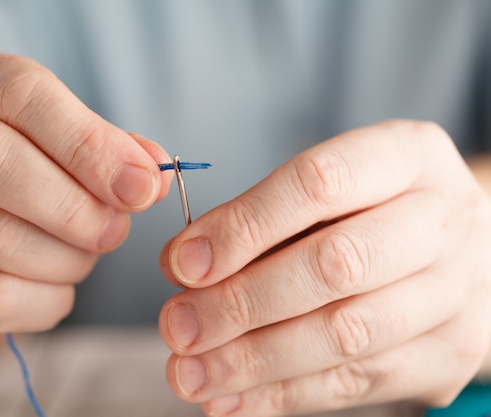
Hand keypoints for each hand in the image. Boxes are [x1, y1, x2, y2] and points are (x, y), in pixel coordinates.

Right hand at [0, 54, 170, 345]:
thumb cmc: (30, 175)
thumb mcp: (69, 144)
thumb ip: (114, 151)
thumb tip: (153, 174)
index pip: (22, 96)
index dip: (89, 144)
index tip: (142, 187)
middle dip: (75, 207)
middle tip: (117, 232)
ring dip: (65, 257)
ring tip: (85, 255)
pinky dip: (43, 301)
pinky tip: (56, 287)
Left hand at [158, 120, 490, 415]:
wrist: (453, 251)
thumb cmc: (368, 210)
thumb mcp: (322, 192)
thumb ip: (256, 220)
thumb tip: (183, 265)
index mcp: (408, 156)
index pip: (319, 183)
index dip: (244, 226)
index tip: (181, 264)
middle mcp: (445, 220)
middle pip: (337, 265)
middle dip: (242, 302)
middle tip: (176, 326)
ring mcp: (458, 292)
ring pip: (345, 335)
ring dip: (253, 360)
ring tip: (190, 373)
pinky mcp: (450, 354)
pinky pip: (357, 384)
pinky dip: (282, 395)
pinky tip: (230, 400)